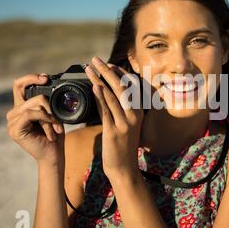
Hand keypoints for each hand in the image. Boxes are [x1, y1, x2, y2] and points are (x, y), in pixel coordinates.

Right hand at [6, 73, 64, 164]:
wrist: (53, 155)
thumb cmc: (54, 135)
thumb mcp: (52, 114)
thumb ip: (47, 101)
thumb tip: (49, 86)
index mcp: (21, 107)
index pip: (19, 85)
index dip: (30, 78)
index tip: (46, 78)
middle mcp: (14, 113)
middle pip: (33, 96)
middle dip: (50, 107)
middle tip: (57, 121)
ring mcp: (12, 121)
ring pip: (34, 105)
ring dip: (49, 117)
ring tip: (55, 129)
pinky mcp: (14, 129)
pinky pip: (30, 114)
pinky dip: (44, 120)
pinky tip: (51, 130)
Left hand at [85, 56, 143, 178]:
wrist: (124, 168)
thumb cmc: (122, 146)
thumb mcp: (124, 125)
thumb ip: (117, 109)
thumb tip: (105, 92)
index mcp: (139, 112)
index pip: (131, 86)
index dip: (119, 73)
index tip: (108, 64)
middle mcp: (135, 115)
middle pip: (121, 86)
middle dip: (107, 71)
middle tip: (95, 59)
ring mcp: (125, 123)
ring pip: (113, 96)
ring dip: (100, 79)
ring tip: (89, 69)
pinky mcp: (115, 131)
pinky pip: (106, 110)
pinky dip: (100, 96)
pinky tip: (94, 86)